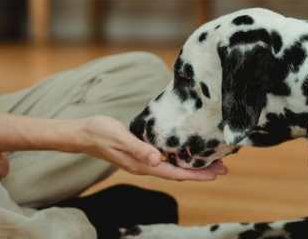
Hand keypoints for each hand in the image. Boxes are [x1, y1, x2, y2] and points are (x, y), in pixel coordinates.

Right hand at [75, 116, 227, 180]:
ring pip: (173, 166)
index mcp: (143, 165)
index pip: (176, 173)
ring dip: (192, 165)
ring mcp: (142, 160)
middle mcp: (145, 165)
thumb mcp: (121, 137)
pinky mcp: (140, 152)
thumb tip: (158, 160)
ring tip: (210, 161)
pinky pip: (165, 158)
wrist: (83, 133)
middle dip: (201, 172)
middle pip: (178, 172)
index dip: (197, 175)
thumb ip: (139, 148)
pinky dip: (179, 156)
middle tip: (224, 168)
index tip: (216, 174)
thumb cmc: (101, 133)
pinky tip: (186, 150)